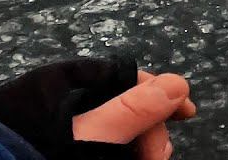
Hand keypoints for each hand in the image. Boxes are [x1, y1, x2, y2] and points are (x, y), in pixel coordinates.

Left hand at [0, 57, 194, 159]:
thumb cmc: (39, 158)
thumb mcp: (92, 137)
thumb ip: (133, 110)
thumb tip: (177, 83)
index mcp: (64, 85)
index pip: (124, 77)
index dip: (160, 91)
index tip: (188, 112)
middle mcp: (66, 103)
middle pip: (127, 105)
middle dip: (150, 129)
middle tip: (156, 158)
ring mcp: (67, 131)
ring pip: (121, 130)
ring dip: (142, 145)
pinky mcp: (67, 149)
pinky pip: (109, 145)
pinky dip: (126, 153)